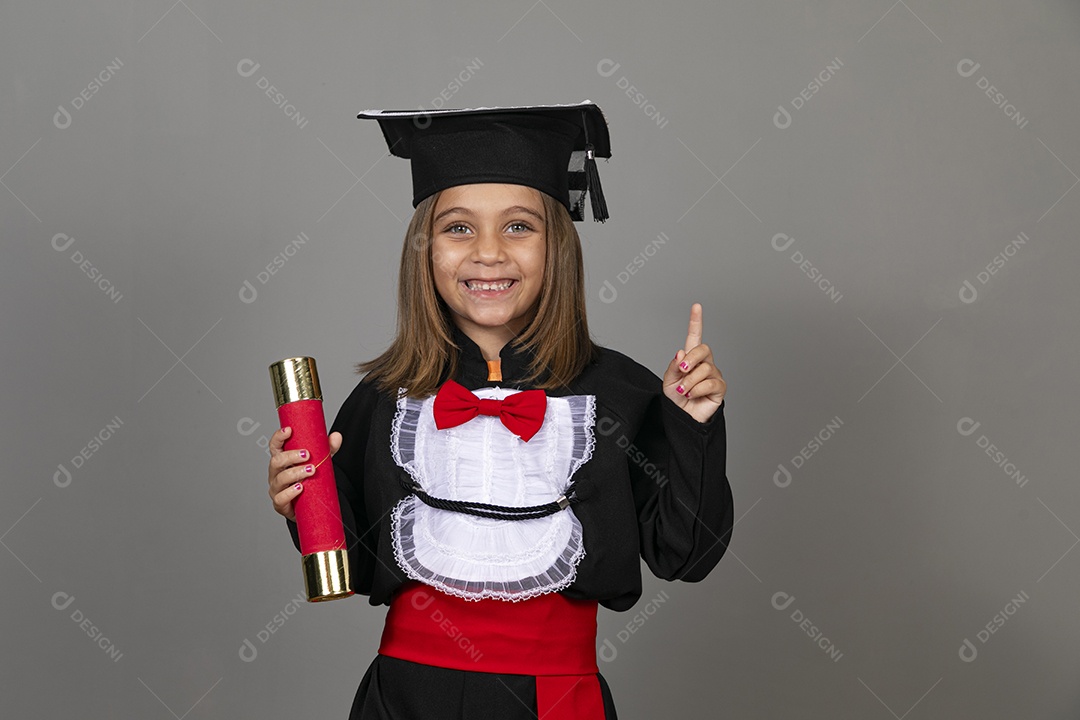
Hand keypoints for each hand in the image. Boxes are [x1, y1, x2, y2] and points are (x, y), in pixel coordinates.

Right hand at [267, 427, 341, 521]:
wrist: (308, 504)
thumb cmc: (309, 480)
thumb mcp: (319, 462)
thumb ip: (327, 450)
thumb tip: (336, 436)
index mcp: (282, 460)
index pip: (275, 446)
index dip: (279, 437)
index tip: (289, 430)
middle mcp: (276, 473)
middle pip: (276, 461)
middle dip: (291, 456)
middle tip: (307, 455)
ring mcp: (276, 488)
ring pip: (280, 479)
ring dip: (295, 473)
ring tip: (311, 470)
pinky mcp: (280, 504)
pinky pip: (281, 498)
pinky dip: (290, 493)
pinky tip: (300, 488)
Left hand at [663, 303, 726, 422]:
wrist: (683, 418)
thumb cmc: (676, 399)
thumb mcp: (668, 381)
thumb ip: (673, 366)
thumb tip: (681, 352)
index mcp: (691, 358)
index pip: (695, 337)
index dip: (696, 321)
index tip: (696, 306)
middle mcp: (705, 363)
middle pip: (703, 349)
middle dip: (691, 358)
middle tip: (681, 370)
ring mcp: (714, 374)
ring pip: (704, 369)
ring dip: (689, 381)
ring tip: (683, 391)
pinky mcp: (720, 388)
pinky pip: (710, 383)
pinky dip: (697, 389)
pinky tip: (692, 395)